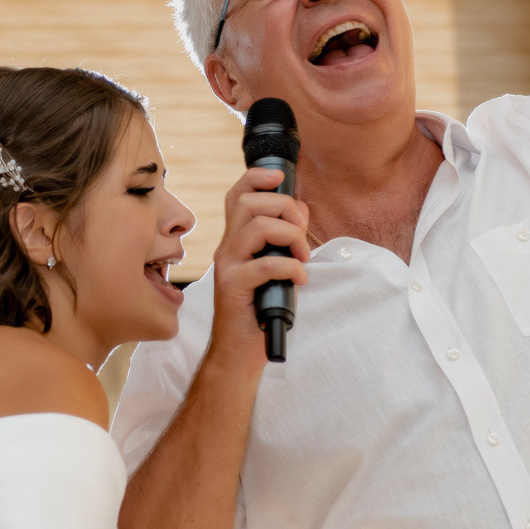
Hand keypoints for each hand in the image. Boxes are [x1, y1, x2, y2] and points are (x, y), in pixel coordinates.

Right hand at [209, 164, 309, 364]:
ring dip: (291, 236)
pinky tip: (300, 279)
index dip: (256, 178)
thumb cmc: (259, 311)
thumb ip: (285, 240)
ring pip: (256, 226)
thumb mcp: (276, 269)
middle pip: (248, 202)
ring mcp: (227, 266)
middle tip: (302, 233)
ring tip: (303, 258)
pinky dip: (291, 267)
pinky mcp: (233, 287)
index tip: (279, 176)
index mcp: (235, 240)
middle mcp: (227, 248)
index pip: (237, 195)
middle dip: (284, 208)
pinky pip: (265, 264)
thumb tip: (301, 212)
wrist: (238, 352)